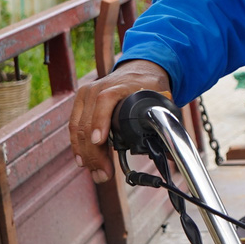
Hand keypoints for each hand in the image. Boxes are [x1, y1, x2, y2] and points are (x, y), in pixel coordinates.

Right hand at [68, 60, 172, 182]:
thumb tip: (170, 147)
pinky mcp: (81, 102)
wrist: (138, 70)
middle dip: (94, 152)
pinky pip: (74, 126)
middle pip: (89, 120)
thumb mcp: (160, 95)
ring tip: (98, 174)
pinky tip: (83, 161)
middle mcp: (99, 87)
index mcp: (120, 84)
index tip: (98, 141)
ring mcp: (87, 94)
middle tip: (104, 174)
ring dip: (86, 154)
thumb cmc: (149, 85)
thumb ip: (165, 117)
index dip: (100, 121)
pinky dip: (78, 146)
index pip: (105, 100)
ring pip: (79, 127)